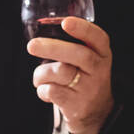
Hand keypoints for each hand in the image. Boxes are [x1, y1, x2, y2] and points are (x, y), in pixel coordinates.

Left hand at [27, 17, 114, 133]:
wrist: (95, 111)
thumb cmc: (83, 75)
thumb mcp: (88, 58)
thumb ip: (74, 43)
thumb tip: (41, 26)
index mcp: (101, 53)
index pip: (97, 37)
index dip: (82, 29)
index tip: (65, 22)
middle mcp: (98, 69)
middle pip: (78, 54)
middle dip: (52, 48)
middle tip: (32, 46)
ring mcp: (88, 88)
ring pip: (60, 72)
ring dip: (41, 73)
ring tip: (40, 76)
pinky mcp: (76, 104)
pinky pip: (52, 90)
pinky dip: (42, 89)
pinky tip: (46, 91)